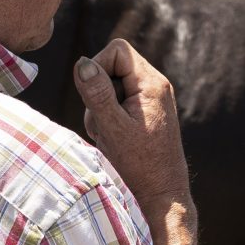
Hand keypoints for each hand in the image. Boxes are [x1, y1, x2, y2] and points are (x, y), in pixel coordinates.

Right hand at [74, 39, 193, 222]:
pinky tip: (113, 141)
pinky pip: (118, 105)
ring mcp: (151, 101)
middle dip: (97, 93)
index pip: (118, 50)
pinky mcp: (145, 114)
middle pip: (112, 68)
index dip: (98, 65)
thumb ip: (97, 93)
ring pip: (111, 88)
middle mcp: (155, 87)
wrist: (161, 195)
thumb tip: (83, 62)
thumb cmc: (140, 165)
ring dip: (100, 111)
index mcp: (152, 84)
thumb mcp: (112, 127)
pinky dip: (108, 120)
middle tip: (101, 123)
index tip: (91, 95)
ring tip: (108, 137)